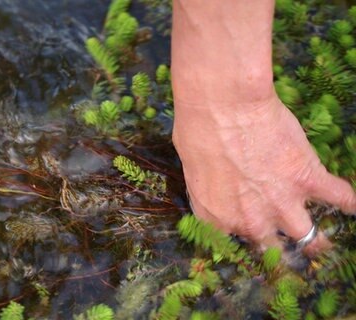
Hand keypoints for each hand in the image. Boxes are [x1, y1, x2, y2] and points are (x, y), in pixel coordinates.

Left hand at [173, 93, 355, 254]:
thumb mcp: (191, 169)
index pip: (233, 238)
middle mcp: (251, 219)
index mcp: (217, 217)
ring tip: (323, 243)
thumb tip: (220, 182)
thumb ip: (210, 188)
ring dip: (317, 240)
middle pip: (271, 247)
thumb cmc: (197, 131)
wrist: (223, 107)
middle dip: (280, 249)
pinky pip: (340, 197)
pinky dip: (348, 201)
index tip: (250, 228)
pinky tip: (351, 205)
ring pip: (308, 236)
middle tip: (287, 245)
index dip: (243, 232)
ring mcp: (282, 202)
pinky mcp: (307, 178)